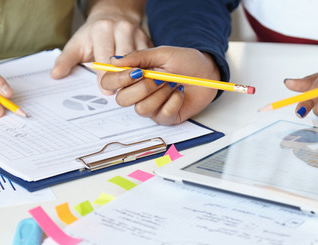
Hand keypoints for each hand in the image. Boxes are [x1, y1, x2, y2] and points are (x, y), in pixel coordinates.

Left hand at [51, 0, 151, 93]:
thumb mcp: (77, 44)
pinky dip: (146, 72)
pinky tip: (142, 83)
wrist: (114, 15)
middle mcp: (122, 29)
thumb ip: (66, 60)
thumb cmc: (93, 34)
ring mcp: (138, 34)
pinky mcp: (148, 41)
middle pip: (125, 59)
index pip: (105, 56)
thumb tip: (56, 75)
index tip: (106, 91)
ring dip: (136, 77)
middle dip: (123, 78)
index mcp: (102, 29)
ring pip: (140, 60)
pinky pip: (150, 60)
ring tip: (132, 91)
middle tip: (120, 94)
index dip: (105, 76)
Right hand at [100, 46, 219, 124]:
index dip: (117, 80)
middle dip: (142, 88)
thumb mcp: (162, 53)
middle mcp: (139, 93)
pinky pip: (161, 115)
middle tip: (159, 77)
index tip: (136, 71)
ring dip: (159, 94)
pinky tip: (180, 93)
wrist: (208, 72)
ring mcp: (152, 107)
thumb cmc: (185, 61)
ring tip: (173, 83)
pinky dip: (173, 102)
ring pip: (141, 109)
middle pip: (122, 99)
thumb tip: (115, 61)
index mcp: (133, 76)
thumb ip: (139, 57)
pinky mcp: (166, 117)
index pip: (110, 83)